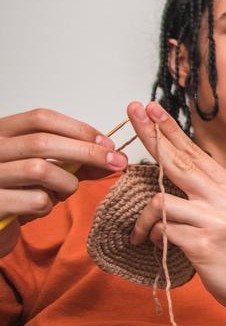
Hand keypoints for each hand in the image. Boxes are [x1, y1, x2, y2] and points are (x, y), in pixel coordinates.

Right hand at [0, 108, 127, 255]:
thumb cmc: (17, 192)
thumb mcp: (46, 170)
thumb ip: (75, 161)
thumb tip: (113, 156)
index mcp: (2, 133)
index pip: (41, 118)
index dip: (78, 129)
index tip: (106, 143)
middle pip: (43, 142)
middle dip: (86, 151)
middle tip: (115, 162)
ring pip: (39, 169)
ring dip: (65, 182)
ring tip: (64, 191)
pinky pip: (35, 200)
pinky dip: (48, 205)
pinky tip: (40, 207)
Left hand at [125, 101, 225, 316]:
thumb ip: (205, 192)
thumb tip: (171, 171)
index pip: (194, 152)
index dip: (169, 129)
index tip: (150, 108)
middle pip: (178, 161)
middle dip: (151, 135)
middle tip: (132, 112)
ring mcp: (217, 219)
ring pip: (161, 201)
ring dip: (144, 219)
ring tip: (142, 234)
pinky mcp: (205, 243)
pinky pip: (162, 230)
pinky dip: (153, 237)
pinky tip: (157, 246)